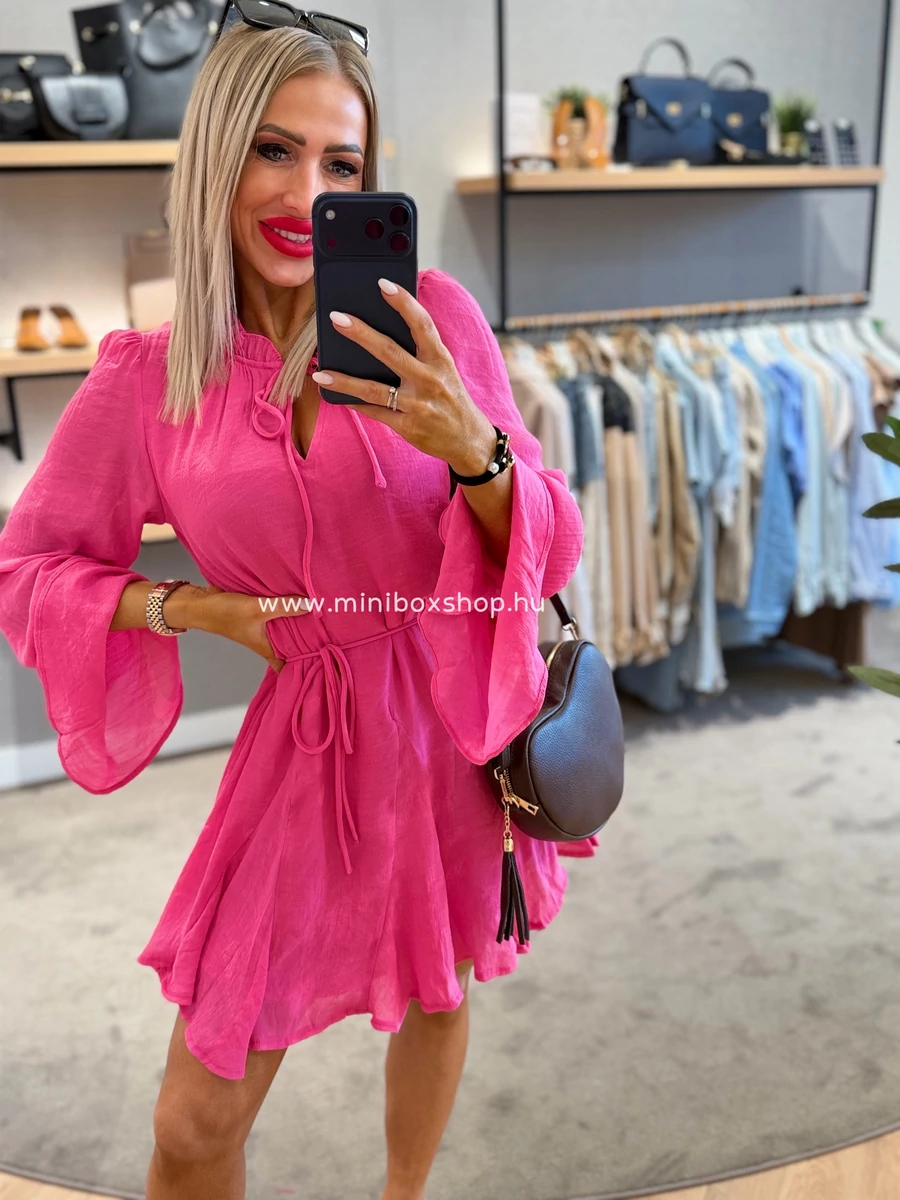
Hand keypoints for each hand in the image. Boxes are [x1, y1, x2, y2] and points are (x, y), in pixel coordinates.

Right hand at [196, 585, 311, 674]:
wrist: (200, 603)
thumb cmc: (224, 613)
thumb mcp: (257, 609)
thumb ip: (284, 606)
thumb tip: (312, 605)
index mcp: (267, 648)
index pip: (286, 666)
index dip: (301, 667)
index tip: (322, 664)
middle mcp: (266, 641)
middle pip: (290, 647)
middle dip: (307, 644)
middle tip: (331, 638)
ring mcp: (261, 629)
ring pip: (284, 632)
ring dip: (298, 626)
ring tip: (322, 619)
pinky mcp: (258, 615)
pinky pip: (277, 617)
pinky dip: (286, 612)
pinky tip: (299, 602)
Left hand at [311, 279, 496, 476]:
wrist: (468, 439)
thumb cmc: (450, 397)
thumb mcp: (444, 369)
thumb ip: (421, 351)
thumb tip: (382, 328)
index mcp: (440, 359)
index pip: (422, 325)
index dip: (403, 303)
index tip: (383, 284)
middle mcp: (429, 379)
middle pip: (390, 352)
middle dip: (361, 333)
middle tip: (336, 317)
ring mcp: (417, 405)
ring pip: (374, 389)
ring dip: (345, 380)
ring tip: (321, 372)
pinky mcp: (408, 426)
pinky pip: (375, 412)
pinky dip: (354, 402)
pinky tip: (335, 394)